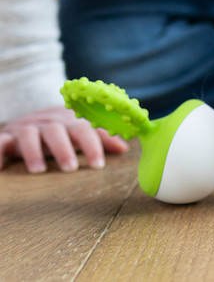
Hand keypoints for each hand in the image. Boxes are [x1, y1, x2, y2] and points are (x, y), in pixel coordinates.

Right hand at [0, 106, 127, 173]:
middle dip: (64, 149)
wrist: (27, 117)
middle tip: (71, 169)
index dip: (93, 145)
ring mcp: (26, 128)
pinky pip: (0, 141)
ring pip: (29, 135)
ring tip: (39, 171)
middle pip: (57, 131)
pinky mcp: (6, 137)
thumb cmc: (60, 129)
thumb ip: (100, 138)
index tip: (99, 165)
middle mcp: (48, 122)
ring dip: (33, 152)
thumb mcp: (78, 131)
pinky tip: (1, 166)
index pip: (84, 129)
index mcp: (69, 121)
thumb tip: (125, 148)